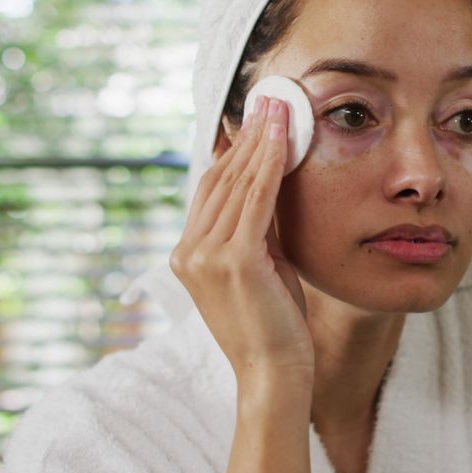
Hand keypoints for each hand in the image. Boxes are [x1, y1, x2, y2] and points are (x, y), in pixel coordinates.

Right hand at [170, 96, 312, 383]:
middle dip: (248, 136)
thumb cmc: (274, 322)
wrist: (275, 372)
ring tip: (280, 106)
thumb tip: (269, 180)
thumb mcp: (261, 265)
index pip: (211, 188)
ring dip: (261, 140)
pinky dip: (270, 163)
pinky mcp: (233, 259)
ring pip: (237, 182)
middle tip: (270, 100)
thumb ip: (257, 227)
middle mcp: (188, 250)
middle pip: (220, 178)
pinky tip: (284, 137)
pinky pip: (255, 198)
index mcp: (188, 253)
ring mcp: (205, 255)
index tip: (256, 119)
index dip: (234, 150)